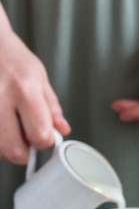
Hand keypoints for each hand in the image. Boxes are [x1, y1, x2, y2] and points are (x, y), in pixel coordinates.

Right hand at [0, 7, 70, 163]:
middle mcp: (0, 99)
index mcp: (25, 90)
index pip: (40, 135)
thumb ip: (51, 107)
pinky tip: (0, 125)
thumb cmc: (11, 58)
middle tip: (24, 137)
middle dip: (23, 151)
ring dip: (5, 146)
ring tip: (9, 127)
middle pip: (13, 151)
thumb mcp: (39, 77)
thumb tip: (61, 130)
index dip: (45, 141)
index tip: (44, 135)